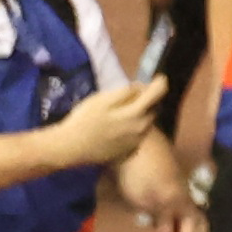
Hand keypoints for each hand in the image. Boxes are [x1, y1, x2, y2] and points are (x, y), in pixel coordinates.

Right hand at [51, 76, 169, 171]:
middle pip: (154, 110)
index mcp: (135, 114)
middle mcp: (141, 130)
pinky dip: (135, 128)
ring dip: (144, 114)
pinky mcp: (128, 153)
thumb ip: (125, 92)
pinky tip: (120, 127)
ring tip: (129, 109)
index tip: (159, 78)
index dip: (160, 83)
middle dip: (151, 100)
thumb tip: (141, 88)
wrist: (71, 148)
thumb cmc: (84, 120)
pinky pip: (138, 137)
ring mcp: (135, 143)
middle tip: (140, 93)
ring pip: (147, 124)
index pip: (157, 95)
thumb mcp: (102, 99)